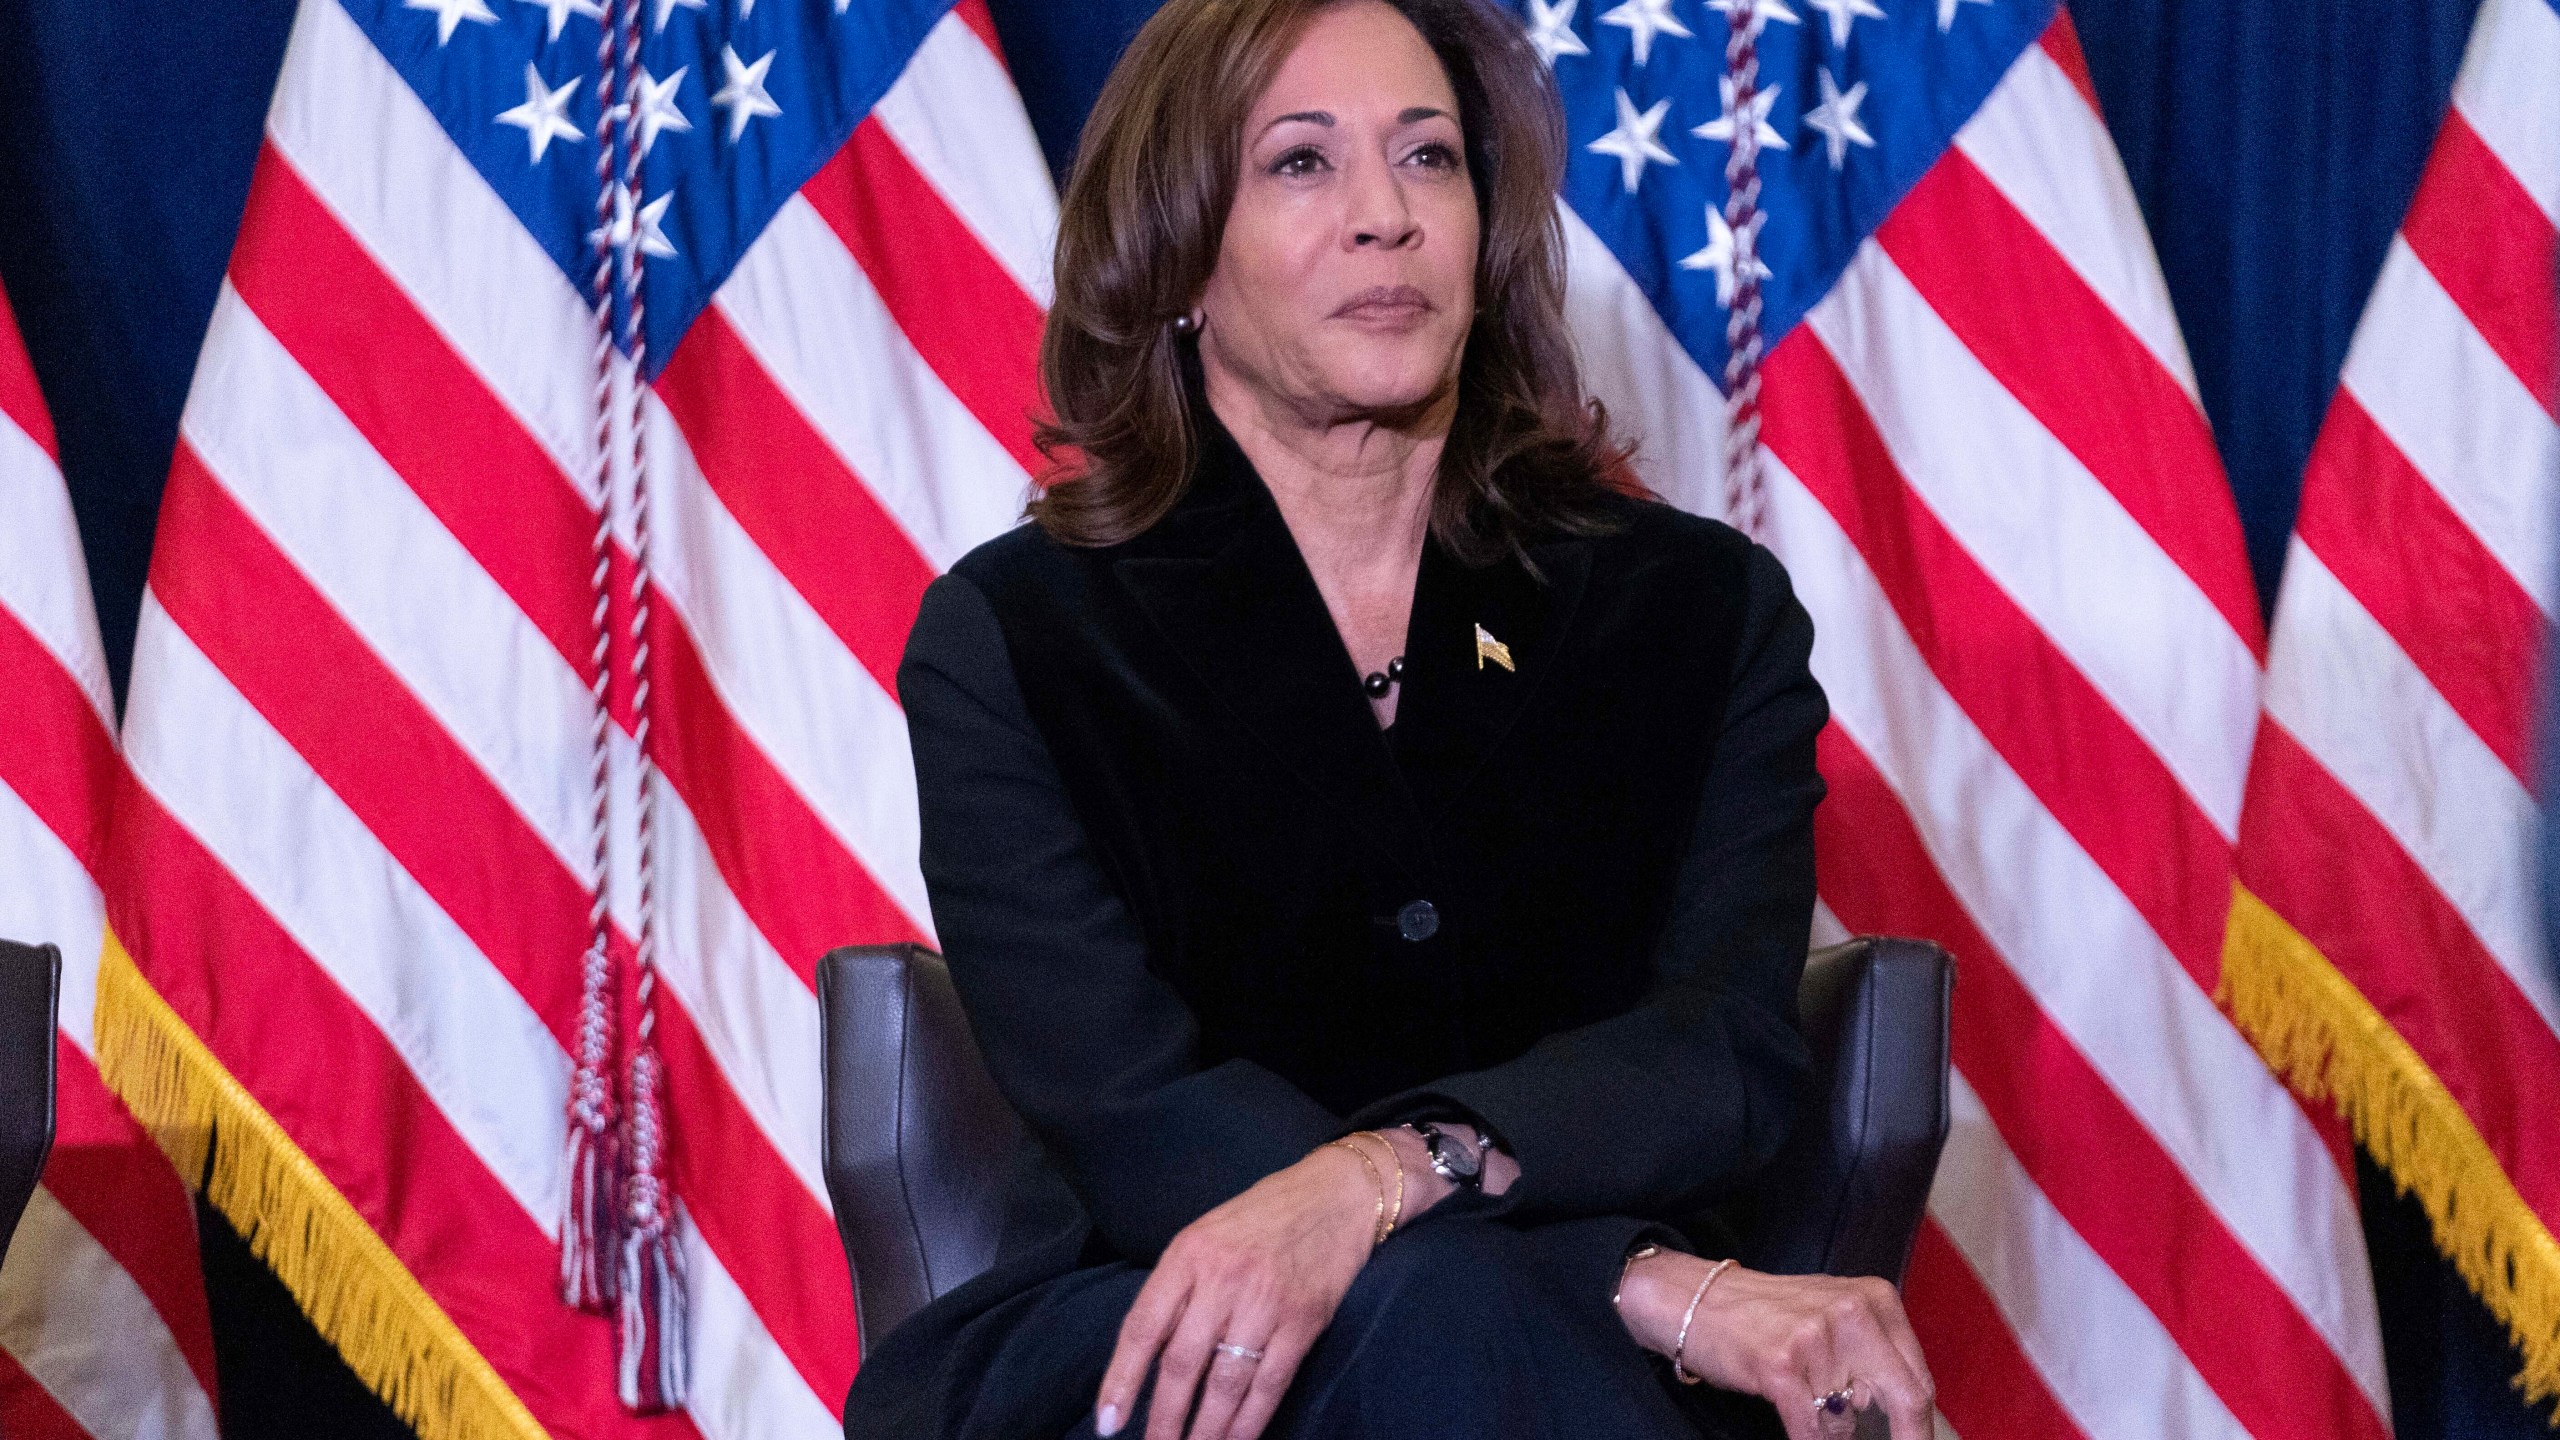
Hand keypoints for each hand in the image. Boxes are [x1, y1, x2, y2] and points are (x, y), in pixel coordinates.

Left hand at [1095, 1131, 1440, 1439]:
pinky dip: (1250, 1422)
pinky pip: (1270, 1383)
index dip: (1121, 1380)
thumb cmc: (1262, 1217)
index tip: (1109, 1423)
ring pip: (1225, 1382)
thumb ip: (1178, 1289)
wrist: (1337, 1195)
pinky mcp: (1303, 1321)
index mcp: (1188, 1254)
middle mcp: (1223, 1278)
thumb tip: (1149, 1358)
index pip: (1143, 1327)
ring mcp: (1265, 1301)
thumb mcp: (1205, 1235)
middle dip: (1164, 1419)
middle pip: (1182, 1363)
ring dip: (1206, 1430)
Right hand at [1616, 1252, 1934, 1439]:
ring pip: (1851, 1423)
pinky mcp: (1782, 1365)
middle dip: (1903, 1439)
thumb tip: (1909, 1417)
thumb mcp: (1834, 1316)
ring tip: (1805, 1407)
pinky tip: (1801, 1434)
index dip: (1919, 1427)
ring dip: (1832, 1432)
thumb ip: (1874, 1355)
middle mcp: (1854, 1312)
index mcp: (1876, 1298)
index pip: (1919, 1379)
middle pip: (1907, 1400)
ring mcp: (1818, 1337)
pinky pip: (1813, 1432)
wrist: (1696, 1299)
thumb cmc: (1766, 1315)